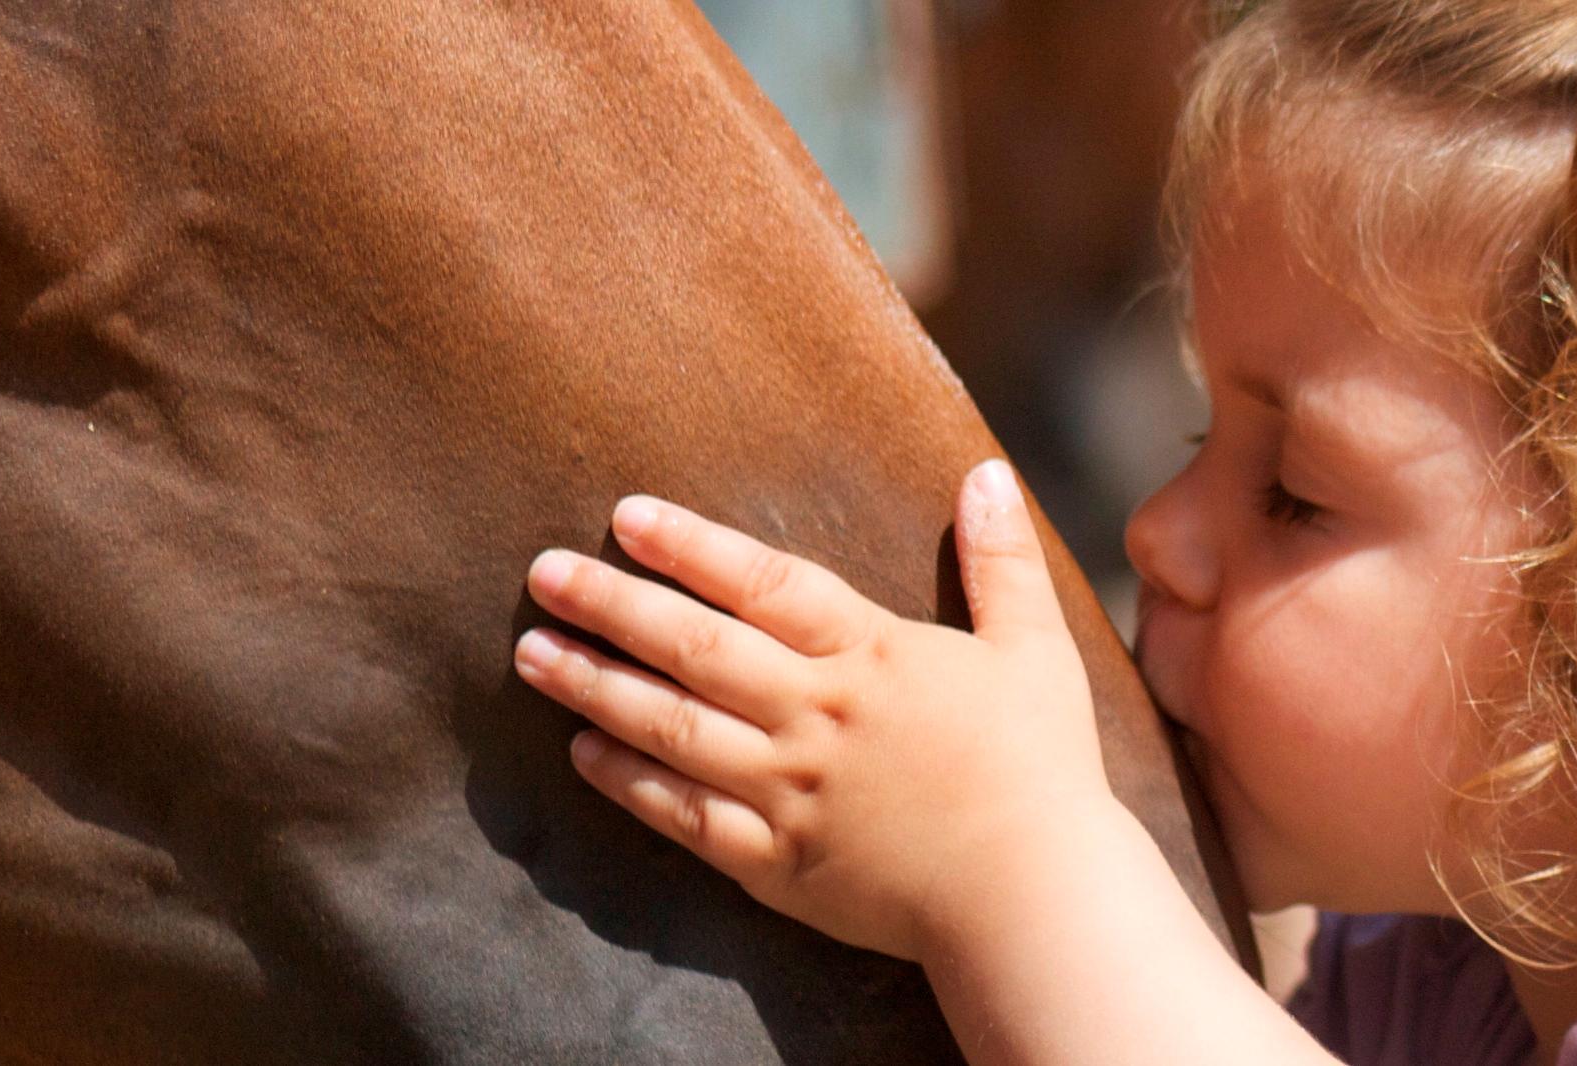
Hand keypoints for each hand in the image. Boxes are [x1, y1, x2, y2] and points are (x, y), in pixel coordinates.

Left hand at [514, 460, 1138, 961]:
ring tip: (534, 654)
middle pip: (693, 648)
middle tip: (542, 575)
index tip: (626, 518)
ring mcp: (788, 791)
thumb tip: (987, 473)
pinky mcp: (776, 863)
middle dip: (610, 606)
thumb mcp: (1035, 651)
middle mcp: (815, 717)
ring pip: (671, 728)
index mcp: (870, 657)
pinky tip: (584, 754)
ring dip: (595, 687)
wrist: (1035, 899)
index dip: (690, 546)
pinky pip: (685, 816)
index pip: (762, 583)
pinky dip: (629, 784)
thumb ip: (1001, 562)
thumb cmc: (1043, 773)